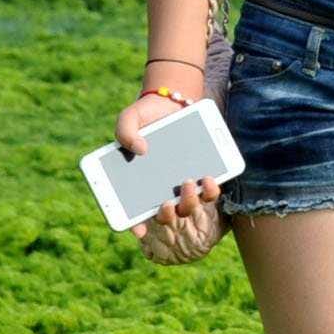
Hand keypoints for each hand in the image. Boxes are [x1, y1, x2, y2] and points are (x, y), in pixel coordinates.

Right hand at [117, 89, 220, 253]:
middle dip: (166, 214)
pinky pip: (208, 191)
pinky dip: (209, 189)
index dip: (135, 224)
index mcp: (137, 182)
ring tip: (188, 183)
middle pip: (164, 213)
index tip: (139, 231)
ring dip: (188, 202)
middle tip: (165, 203)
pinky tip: (208, 178)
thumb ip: (125, 132)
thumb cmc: (147, 115)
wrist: (174, 103)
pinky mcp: (200, 177)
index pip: (133, 211)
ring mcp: (181, 186)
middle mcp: (159, 189)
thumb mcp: (129, 118)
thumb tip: (139, 149)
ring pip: (187, 206)